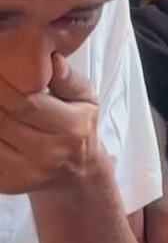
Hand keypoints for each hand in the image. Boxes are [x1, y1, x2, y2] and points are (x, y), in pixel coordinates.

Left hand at [0, 54, 102, 194]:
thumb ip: (68, 80)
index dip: (4, 85)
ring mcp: (26, 171)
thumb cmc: (78, 128)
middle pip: (2, 119)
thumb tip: (53, 60)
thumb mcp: (85, 100)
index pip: (26, 103)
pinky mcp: (7, 182)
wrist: (76, 174)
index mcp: (71, 128)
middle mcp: (49, 152)